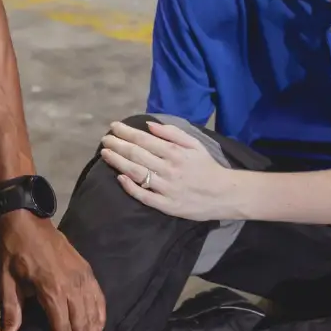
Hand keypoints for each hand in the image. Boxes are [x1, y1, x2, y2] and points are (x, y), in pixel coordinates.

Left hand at [0, 211, 105, 330]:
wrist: (27, 219)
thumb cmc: (12, 251)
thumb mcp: (5, 281)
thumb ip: (10, 311)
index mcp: (51, 290)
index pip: (63, 329)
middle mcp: (72, 286)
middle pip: (82, 326)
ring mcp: (83, 278)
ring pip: (94, 315)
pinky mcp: (88, 272)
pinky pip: (99, 299)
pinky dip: (101, 317)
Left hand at [98, 120, 239, 221]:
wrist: (225, 194)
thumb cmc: (207, 167)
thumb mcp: (195, 144)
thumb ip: (173, 133)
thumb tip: (150, 125)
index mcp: (175, 152)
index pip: (144, 140)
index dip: (126, 132)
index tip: (114, 127)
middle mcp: (168, 169)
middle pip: (137, 155)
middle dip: (118, 145)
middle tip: (105, 139)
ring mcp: (166, 188)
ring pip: (137, 173)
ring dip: (119, 162)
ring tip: (105, 154)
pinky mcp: (166, 205)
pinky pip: (144, 196)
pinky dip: (131, 187)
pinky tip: (119, 178)